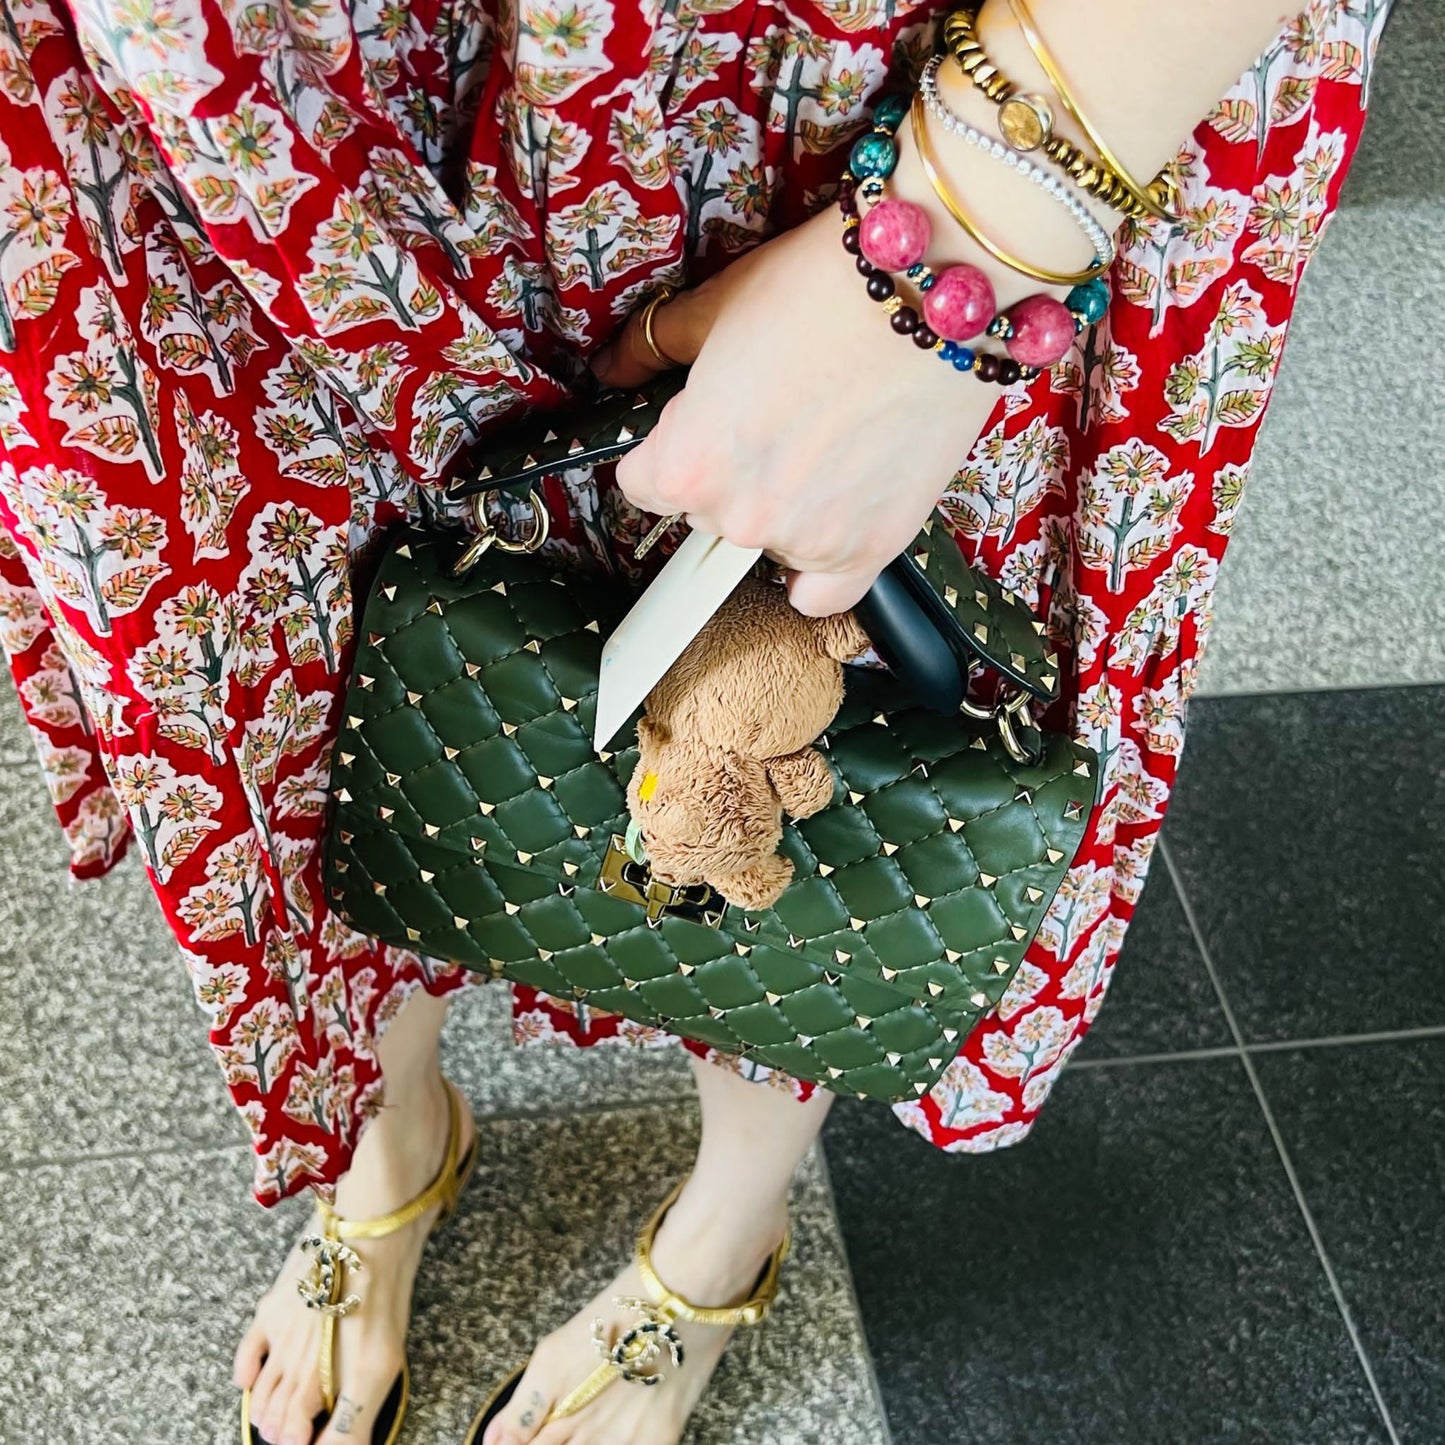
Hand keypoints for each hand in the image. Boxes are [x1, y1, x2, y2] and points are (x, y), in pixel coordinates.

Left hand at [591, 207, 999, 616]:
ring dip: (785, 508)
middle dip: (733, 474)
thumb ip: (655, 348)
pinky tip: (830, 528)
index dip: (676, 446)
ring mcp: (807, 541)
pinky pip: (825, 596)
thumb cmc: (825, 288)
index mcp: (687, 466)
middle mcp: (739, 518)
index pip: (646, 487)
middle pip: (708, 516)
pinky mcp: (870, 549)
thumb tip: (615, 366)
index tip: (706, 425)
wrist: (932, 289)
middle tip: (780, 416)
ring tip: (827, 440)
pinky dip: (822, 572)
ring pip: (768, 544)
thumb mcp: (720, 307)